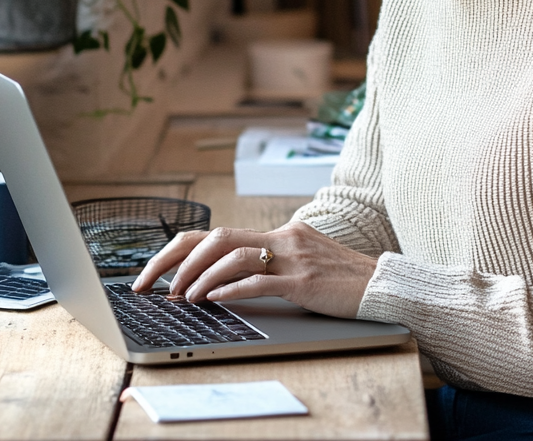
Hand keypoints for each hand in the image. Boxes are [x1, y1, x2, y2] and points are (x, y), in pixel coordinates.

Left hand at [131, 222, 377, 319]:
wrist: (381, 284)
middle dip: (176, 260)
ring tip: (181, 297)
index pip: (217, 232)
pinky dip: (229, 289)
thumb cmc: (341, 280)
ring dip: (198, 277)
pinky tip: (212, 300)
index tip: (153, 272)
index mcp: (280, 233)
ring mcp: (294, 257)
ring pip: (233, 256)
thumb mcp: (302, 262)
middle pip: (216, 237)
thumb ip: (270, 263)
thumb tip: (223, 281)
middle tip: (150, 285)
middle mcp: (283, 237)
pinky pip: (259, 280)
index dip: (179, 250)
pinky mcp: (304, 280)